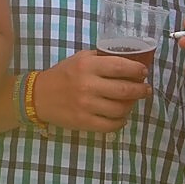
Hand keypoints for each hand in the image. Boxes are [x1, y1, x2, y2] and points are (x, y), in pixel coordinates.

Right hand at [30, 50, 151, 133]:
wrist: (38, 96)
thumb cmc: (62, 75)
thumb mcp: (79, 58)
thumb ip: (101, 58)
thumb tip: (129, 61)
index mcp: (87, 66)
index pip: (121, 67)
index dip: (137, 70)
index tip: (144, 72)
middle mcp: (88, 85)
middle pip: (125, 90)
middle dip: (141, 90)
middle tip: (146, 90)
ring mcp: (86, 106)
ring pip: (121, 109)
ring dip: (131, 106)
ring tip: (131, 102)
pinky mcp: (84, 122)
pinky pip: (111, 125)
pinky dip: (121, 121)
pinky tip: (121, 116)